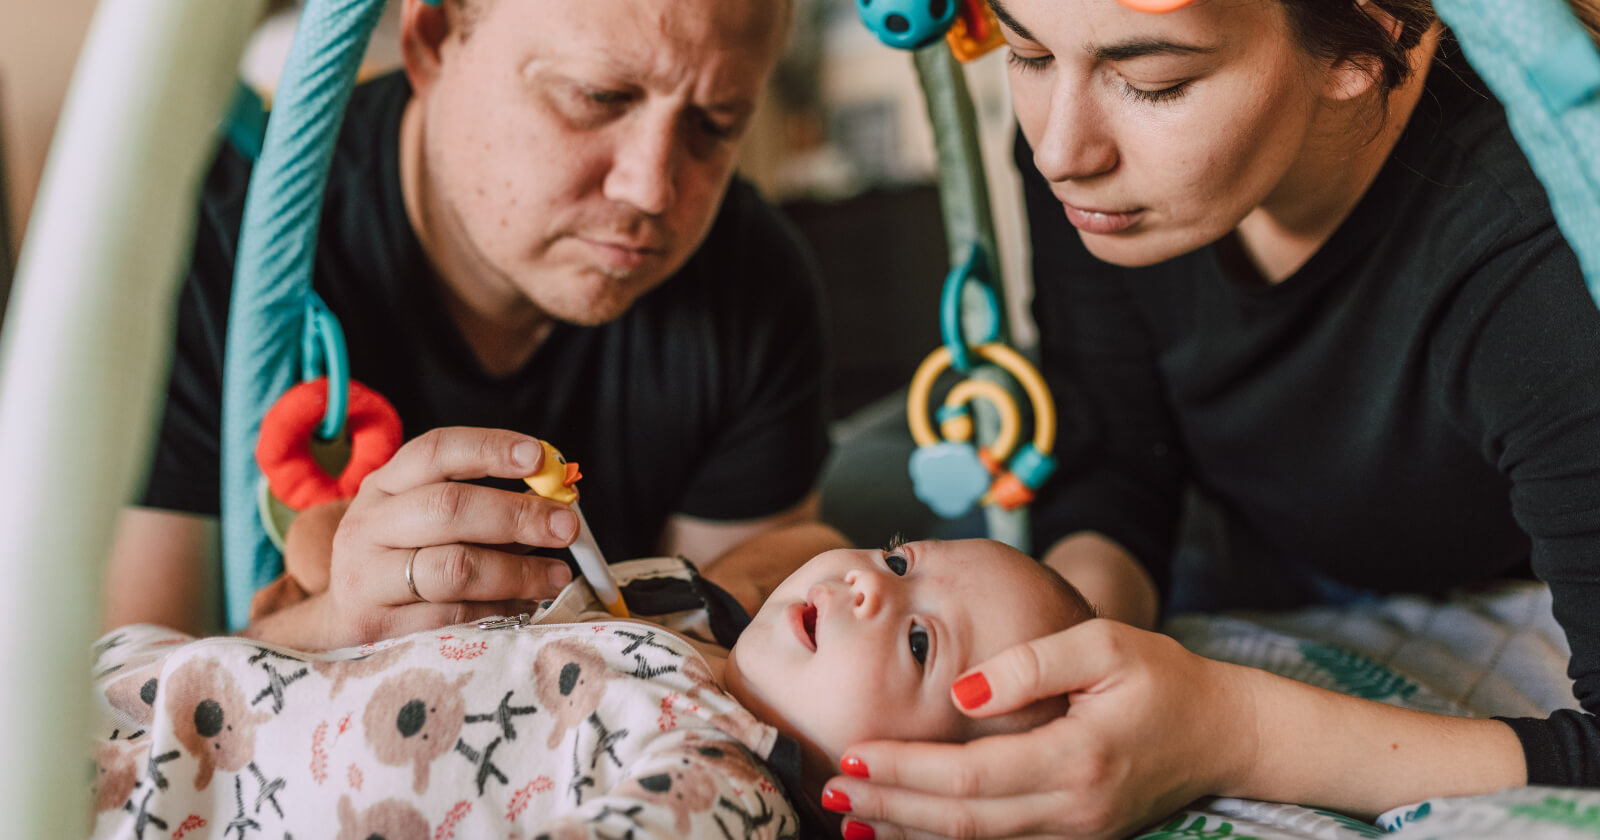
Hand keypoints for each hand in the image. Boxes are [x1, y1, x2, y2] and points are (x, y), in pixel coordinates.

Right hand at [306, 427, 579, 646]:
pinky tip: (523, 605)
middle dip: (517, 515)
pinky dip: (498, 610)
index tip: (540, 458)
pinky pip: (453, 617)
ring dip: (518, 571)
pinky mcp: (377, 628)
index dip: (490, 449)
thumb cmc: (407, 560)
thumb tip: (562, 502)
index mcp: (385, 485)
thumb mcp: (431, 522)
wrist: (344, 622)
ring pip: (454, 568)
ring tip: (556, 575)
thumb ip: (492, 507)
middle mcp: (368, 526)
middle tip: (567, 527)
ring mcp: (366, 578)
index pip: (436, 451)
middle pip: (448, 508)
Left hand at [819, 619, 1255, 838]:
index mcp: (1077, 758)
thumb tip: (959, 691)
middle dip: (889, 807)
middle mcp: (1074, 810)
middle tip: (830, 787)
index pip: (970, 776)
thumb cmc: (1163, 678)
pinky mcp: (1076, 838)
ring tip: (848, 817)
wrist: (1226, 733)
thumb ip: (1030, 666)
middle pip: (962, 823)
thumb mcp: (1104, 645)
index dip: (906, 770)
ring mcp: (1077, 834)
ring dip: (908, 833)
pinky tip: (904, 830)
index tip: (853, 753)